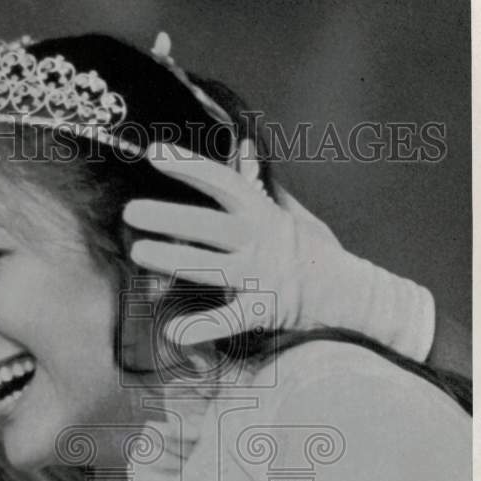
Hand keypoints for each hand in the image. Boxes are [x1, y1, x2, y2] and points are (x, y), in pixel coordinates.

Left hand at [122, 143, 300, 346]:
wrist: (350, 294)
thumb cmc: (315, 252)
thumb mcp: (292, 213)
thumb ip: (262, 187)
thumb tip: (243, 150)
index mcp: (264, 214)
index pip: (224, 182)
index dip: (190, 166)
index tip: (156, 153)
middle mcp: (261, 241)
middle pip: (209, 225)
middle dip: (168, 216)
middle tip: (130, 211)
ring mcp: (261, 276)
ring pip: (212, 267)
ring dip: (174, 260)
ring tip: (139, 253)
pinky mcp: (265, 311)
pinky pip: (230, 319)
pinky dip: (202, 327)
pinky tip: (173, 331)